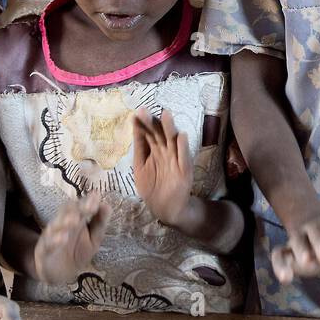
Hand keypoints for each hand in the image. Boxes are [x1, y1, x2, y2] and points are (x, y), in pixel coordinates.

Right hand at [32, 192, 110, 284]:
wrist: (58, 274)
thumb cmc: (77, 251)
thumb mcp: (93, 239)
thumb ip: (99, 223)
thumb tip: (107, 205)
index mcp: (75, 218)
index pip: (80, 205)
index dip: (88, 200)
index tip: (97, 196)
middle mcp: (62, 224)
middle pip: (67, 211)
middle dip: (78, 208)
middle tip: (90, 206)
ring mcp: (51, 236)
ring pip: (56, 226)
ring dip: (65, 222)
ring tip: (75, 220)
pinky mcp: (44, 251)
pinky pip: (48, 244)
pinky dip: (55, 240)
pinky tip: (63, 238)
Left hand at [131, 107, 192, 226]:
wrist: (166, 208)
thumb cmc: (152, 186)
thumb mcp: (140, 166)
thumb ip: (140, 148)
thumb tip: (135, 126)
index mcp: (155, 150)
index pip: (149, 133)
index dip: (143, 124)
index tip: (137, 112)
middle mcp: (166, 152)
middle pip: (159, 134)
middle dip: (153, 123)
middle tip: (144, 110)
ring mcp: (176, 160)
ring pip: (172, 142)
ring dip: (170, 128)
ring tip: (166, 114)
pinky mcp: (185, 171)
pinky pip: (184, 158)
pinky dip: (183, 148)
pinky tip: (182, 136)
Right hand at [271, 208, 319, 282]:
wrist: (314, 234)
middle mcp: (313, 228)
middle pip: (316, 232)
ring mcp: (299, 239)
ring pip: (297, 242)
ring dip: (301, 251)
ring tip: (308, 262)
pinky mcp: (286, 253)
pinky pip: (279, 256)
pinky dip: (280, 266)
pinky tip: (285, 278)